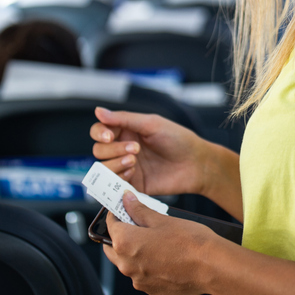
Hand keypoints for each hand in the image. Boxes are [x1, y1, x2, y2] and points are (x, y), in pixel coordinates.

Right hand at [89, 108, 204, 195]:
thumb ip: (123, 119)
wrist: (196, 164)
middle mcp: (124, 148)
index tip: (109, 136)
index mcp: (127, 130)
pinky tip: (133, 171)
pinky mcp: (133, 183)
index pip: (100, 131)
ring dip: (115, 163)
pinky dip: (119, 176)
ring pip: (104, 167)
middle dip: (112, 149)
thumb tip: (98, 111)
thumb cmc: (178, 140)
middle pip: (99, 150)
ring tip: (134, 161)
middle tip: (135, 149)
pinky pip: (114, 183)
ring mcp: (127, 166)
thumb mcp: (151, 124)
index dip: (99, 133)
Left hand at [103, 192, 217, 294]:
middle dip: (120, 235)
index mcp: (125, 243)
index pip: (110, 225)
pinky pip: (143, 276)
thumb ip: (139, 210)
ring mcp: (140, 281)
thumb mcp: (162, 219)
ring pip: (128, 263)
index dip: (116, 214)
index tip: (123, 209)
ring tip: (156, 240)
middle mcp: (128, 266)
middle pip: (113, 247)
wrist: (212, 267)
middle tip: (136, 223)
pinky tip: (165, 257)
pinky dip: (148, 266)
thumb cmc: (190, 242)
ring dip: (134, 252)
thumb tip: (127, 200)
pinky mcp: (153, 291)